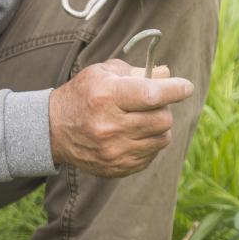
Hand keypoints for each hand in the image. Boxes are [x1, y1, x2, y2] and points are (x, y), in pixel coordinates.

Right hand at [48, 60, 193, 176]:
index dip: (175, 90)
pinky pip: (152, 155)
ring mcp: (114, 151)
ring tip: (142, 119)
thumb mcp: (104, 72)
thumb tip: (168, 75)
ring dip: (159, 127)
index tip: (186, 87)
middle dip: (164, 108)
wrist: (53, 130)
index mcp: (106, 97)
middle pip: (162, 119)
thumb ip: (138, 72)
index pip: (153, 95)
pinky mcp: (117, 168)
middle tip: (153, 103)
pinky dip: (149, 143)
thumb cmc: (83, 94)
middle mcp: (110, 126)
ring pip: (162, 138)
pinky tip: (133, 134)